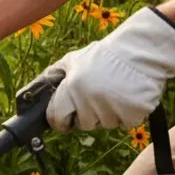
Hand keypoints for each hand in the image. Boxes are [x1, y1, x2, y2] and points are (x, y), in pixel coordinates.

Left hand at [41, 7, 174, 131]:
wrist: (143, 51)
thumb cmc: (104, 56)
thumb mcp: (72, 60)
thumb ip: (51, 77)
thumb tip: (31, 94)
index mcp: (72, 88)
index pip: (57, 118)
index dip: (59, 119)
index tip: (65, 117)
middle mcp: (91, 101)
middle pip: (82, 124)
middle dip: (86, 114)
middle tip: (96, 96)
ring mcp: (113, 109)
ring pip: (103, 124)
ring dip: (106, 114)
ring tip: (114, 92)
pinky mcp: (134, 114)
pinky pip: (124, 123)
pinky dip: (125, 114)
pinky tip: (127, 96)